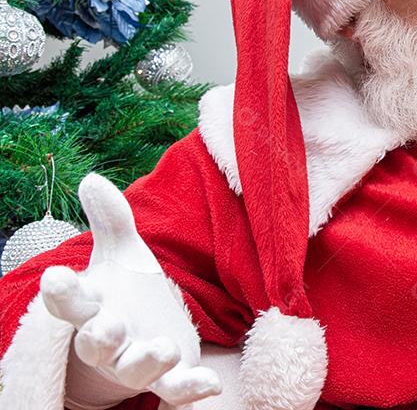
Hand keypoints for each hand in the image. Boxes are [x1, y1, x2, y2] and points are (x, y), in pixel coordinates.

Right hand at [40, 174, 221, 407]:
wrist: (141, 337)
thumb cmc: (127, 292)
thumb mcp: (122, 254)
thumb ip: (111, 221)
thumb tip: (91, 179)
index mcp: (93, 308)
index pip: (70, 302)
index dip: (61, 292)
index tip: (55, 275)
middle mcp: (110, 341)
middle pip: (96, 345)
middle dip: (100, 338)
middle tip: (108, 328)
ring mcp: (137, 364)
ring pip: (136, 371)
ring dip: (148, 362)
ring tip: (165, 349)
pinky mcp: (168, 378)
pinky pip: (177, 390)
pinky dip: (191, 389)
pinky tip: (211, 385)